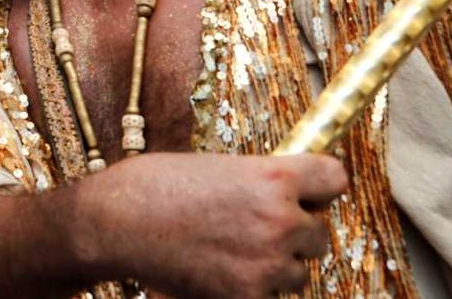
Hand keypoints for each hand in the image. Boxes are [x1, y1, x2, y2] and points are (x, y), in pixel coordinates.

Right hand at [79, 152, 347, 298]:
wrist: (116, 221)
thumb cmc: (156, 185)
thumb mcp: (218, 166)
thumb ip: (259, 181)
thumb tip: (287, 198)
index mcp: (273, 177)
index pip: (335, 179)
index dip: (319, 186)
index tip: (308, 192)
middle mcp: (279, 220)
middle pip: (319, 233)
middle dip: (293, 232)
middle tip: (254, 225)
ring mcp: (266, 264)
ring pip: (298, 272)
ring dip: (275, 264)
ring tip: (233, 250)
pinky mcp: (247, 298)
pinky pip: (270, 297)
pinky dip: (251, 289)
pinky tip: (220, 270)